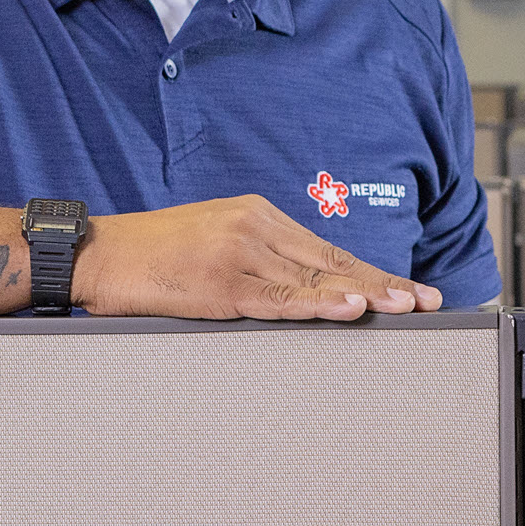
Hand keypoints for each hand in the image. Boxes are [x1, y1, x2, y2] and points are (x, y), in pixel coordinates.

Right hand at [75, 196, 440, 320]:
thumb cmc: (153, 255)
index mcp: (258, 216)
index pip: (328, 251)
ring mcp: (239, 254)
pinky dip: (316, 306)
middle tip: (428, 302)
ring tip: (405, 307)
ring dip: (364, 296)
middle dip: (384, 284)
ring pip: (313, 280)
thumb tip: (305, 293)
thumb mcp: (214, 243)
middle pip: (333, 263)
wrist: (96, 253)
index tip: (412, 290)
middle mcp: (256, 228)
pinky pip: (276, 299)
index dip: (373, 272)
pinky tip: (348, 309)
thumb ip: (259, 260)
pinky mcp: (219, 283)